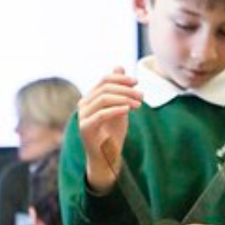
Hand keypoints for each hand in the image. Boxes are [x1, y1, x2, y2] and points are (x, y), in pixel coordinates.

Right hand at [78, 68, 141, 193]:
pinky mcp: (85, 128)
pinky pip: (101, 114)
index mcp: (90, 98)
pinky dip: (116, 110)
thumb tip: (119, 66)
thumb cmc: (112, 133)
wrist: (107, 157)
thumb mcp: (120, 107)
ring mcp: (82, 116)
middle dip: (126, 90)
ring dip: (124, 99)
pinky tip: (129, 110)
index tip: (137, 82)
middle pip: (105, 88)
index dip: (121, 78)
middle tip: (142, 96)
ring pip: (104, 99)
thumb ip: (119, 90)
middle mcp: (83, 105)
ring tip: (139, 104)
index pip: (104, 80)